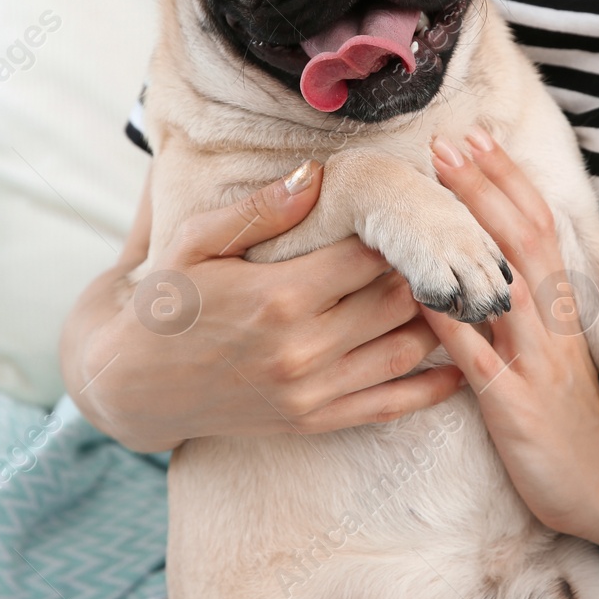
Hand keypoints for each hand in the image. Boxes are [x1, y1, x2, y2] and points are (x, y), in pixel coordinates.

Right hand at [61, 160, 465, 451]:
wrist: (133, 384)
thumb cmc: (165, 302)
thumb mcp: (195, 242)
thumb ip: (260, 209)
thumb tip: (316, 176)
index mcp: (279, 296)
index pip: (369, 256)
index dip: (404, 231)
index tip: (428, 208)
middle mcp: (303, 348)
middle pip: (396, 300)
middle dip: (429, 271)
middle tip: (458, 244)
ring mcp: (311, 391)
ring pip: (404, 350)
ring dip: (440, 322)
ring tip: (466, 291)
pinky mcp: (312, 421)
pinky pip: (387, 404)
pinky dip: (431, 387)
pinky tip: (459, 367)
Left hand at [422, 129, 598, 534]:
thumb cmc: (564, 408)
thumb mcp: (550, 341)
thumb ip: (521, 295)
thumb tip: (482, 242)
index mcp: (561, 303)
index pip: (538, 223)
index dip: (506, 177)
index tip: (473, 136)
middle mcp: (553, 322)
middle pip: (522, 239)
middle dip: (483, 187)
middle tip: (444, 143)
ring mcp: (535, 362)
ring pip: (504, 287)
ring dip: (468, 237)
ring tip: (429, 199)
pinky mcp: (513, 404)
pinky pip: (477, 356)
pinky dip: (447, 322)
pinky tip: (416, 290)